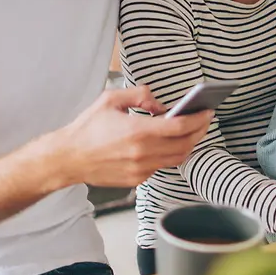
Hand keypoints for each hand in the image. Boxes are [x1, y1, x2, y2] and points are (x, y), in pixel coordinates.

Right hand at [55, 86, 212, 187]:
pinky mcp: (137, 179)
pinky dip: (170, 154)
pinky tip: (169, 144)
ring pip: (177, 158)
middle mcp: (142, 153)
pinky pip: (161, 166)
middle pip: (184, 144)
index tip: (206, 112)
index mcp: (137, 131)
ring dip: (188, 145)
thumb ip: (139, 95)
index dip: (198, 119)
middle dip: (199, 131)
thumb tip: (160, 104)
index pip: (180, 127)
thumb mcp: (110, 99)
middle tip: (204, 121)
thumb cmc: (87, 128)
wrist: (68, 158)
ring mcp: (140, 169)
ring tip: (192, 132)